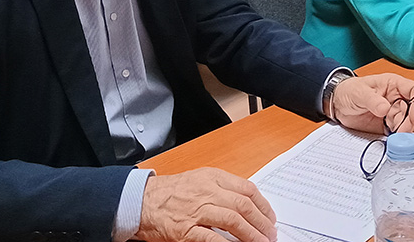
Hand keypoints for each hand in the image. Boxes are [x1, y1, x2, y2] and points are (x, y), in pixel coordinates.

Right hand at [137, 167, 276, 241]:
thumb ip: (222, 188)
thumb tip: (247, 204)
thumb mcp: (199, 179)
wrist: (142, 201)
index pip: (247, 189)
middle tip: (271, 235)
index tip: (270, 217)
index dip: (263, 205)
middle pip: (243, 205)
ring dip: (252, 235)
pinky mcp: (186, 229)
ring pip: (233, 220)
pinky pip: (213, 238)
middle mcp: (207, 191)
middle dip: (262, 222)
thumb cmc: (171, 192)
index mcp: (212, 177)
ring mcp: (197, 210)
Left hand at [330, 73, 413, 134]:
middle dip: (409, 121)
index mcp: (393, 84)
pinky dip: (397, 136)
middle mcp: (396, 98)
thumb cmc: (349, 90)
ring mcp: (392, 111)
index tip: (412, 114)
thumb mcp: (359, 92)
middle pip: (413, 109)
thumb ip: (373, 100)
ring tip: (394, 135)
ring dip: (403, 130)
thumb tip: (385, 108)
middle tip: (401, 131)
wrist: (337, 104)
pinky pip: (398, 131)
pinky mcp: (387, 124)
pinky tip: (391, 139)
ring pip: (407, 122)